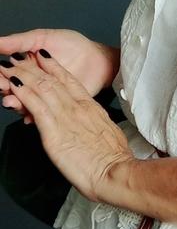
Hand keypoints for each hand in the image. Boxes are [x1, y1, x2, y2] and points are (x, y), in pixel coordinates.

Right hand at [0, 29, 119, 124]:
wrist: (97, 60)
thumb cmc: (73, 46)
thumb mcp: (43, 38)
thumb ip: (18, 42)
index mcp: (25, 65)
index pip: (7, 71)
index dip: (1, 72)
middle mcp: (31, 81)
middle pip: (11, 87)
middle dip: (4, 87)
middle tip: (3, 85)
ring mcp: (41, 95)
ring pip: (23, 102)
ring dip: (15, 102)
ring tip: (12, 100)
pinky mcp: (53, 107)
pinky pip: (40, 114)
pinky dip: (32, 115)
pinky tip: (28, 115)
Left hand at [0, 50, 133, 202]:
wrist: (115, 172)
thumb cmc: (114, 160)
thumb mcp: (108, 134)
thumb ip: (94, 126)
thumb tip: (88, 129)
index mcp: (90, 108)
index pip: (69, 80)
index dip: (53, 66)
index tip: (43, 55)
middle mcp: (76, 108)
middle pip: (51, 81)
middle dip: (32, 67)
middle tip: (18, 57)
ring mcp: (65, 118)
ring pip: (41, 89)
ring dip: (22, 75)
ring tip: (9, 66)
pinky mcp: (54, 132)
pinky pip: (35, 107)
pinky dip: (23, 94)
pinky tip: (14, 86)